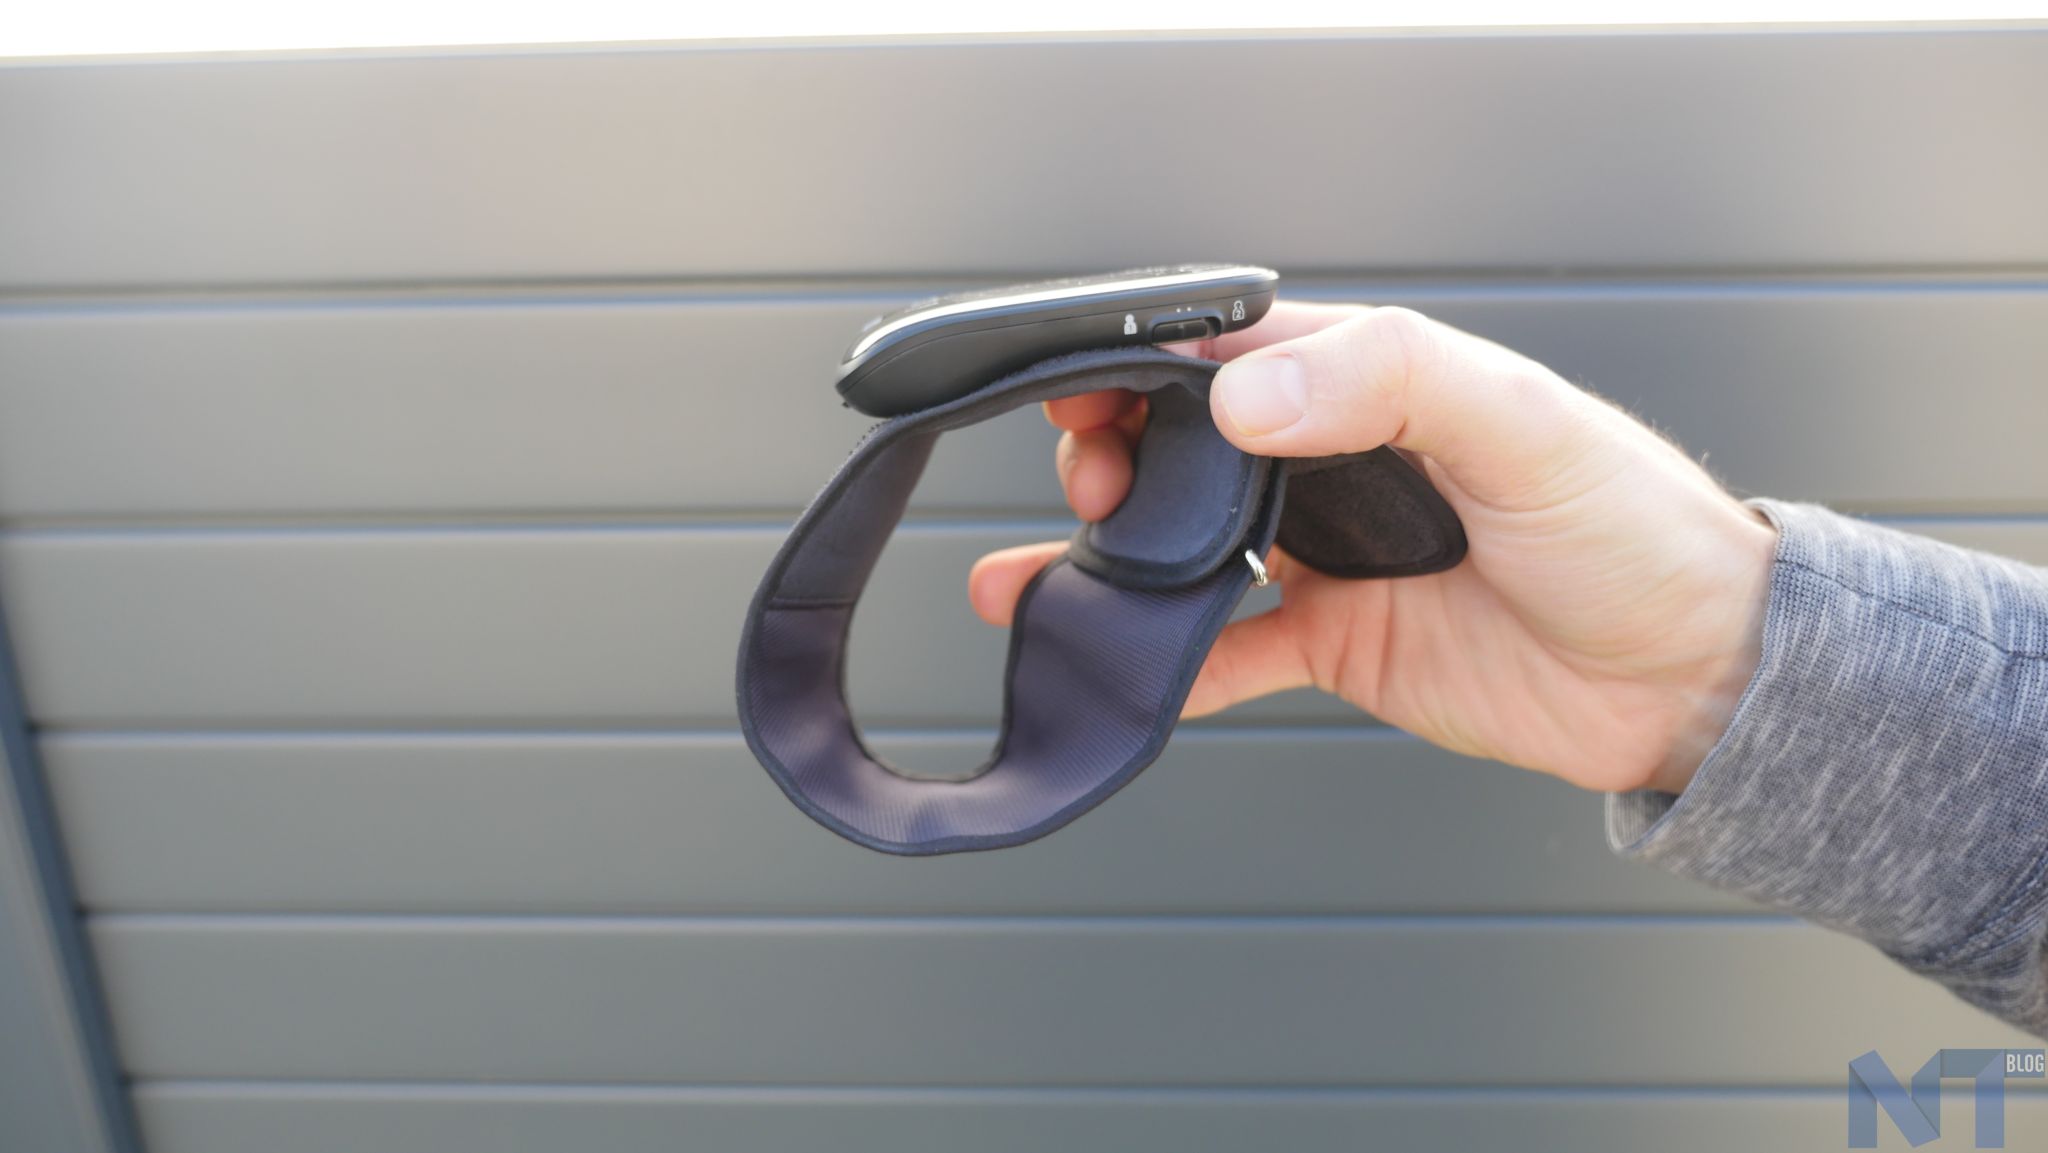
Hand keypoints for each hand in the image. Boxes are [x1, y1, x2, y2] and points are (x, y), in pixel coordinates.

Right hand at [968, 303, 1776, 794]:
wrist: (1694, 680)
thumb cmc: (1637, 531)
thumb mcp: (1523, 426)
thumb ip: (1389, 384)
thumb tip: (1241, 397)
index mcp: (1379, 385)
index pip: (1234, 356)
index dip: (1146, 367)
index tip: (1082, 390)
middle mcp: (1341, 466)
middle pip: (1188, 448)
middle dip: (1114, 459)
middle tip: (1087, 484)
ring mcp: (1332, 557)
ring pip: (1187, 547)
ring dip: (1109, 560)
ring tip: (1037, 582)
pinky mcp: (1338, 644)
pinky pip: (1228, 653)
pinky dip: (1166, 663)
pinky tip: (1111, 670)